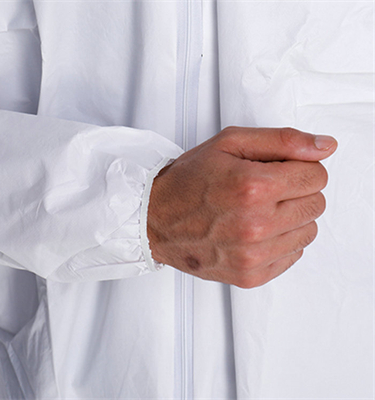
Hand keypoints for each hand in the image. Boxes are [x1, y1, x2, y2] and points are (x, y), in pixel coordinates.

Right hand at [147, 127, 336, 287]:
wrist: (155, 219)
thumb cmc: (188, 181)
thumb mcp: (230, 143)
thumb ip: (283, 141)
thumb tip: (326, 147)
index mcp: (252, 187)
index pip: (317, 176)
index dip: (299, 168)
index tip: (277, 170)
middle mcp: (255, 225)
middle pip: (316, 204)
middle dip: (296, 191)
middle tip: (265, 189)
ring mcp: (253, 255)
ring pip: (309, 231)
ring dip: (290, 217)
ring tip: (258, 210)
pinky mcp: (251, 275)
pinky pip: (293, 255)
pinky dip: (280, 240)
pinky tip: (255, 230)